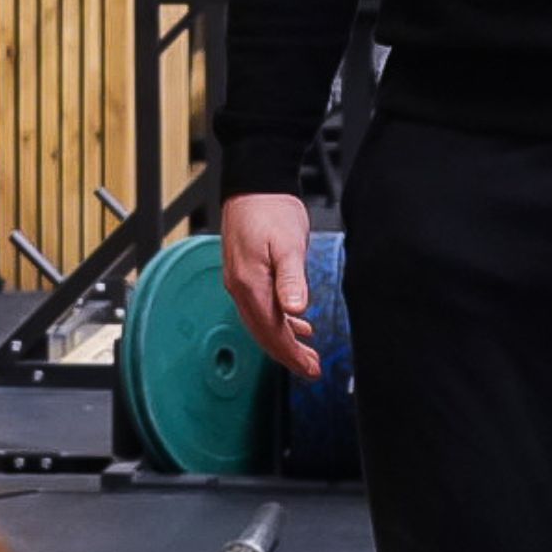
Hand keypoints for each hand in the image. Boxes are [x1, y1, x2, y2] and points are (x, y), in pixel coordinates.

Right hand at [221, 193, 319, 378]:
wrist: (254, 182)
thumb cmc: (270, 208)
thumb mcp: (288, 243)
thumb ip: (291, 278)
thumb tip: (295, 311)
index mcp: (250, 283)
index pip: (271, 331)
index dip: (291, 354)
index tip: (310, 369)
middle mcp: (240, 285)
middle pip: (263, 331)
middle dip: (287, 353)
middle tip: (311, 369)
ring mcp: (240, 279)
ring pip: (261, 320)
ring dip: (283, 338)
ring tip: (305, 351)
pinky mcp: (245, 270)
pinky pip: (260, 305)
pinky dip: (277, 319)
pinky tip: (293, 320)